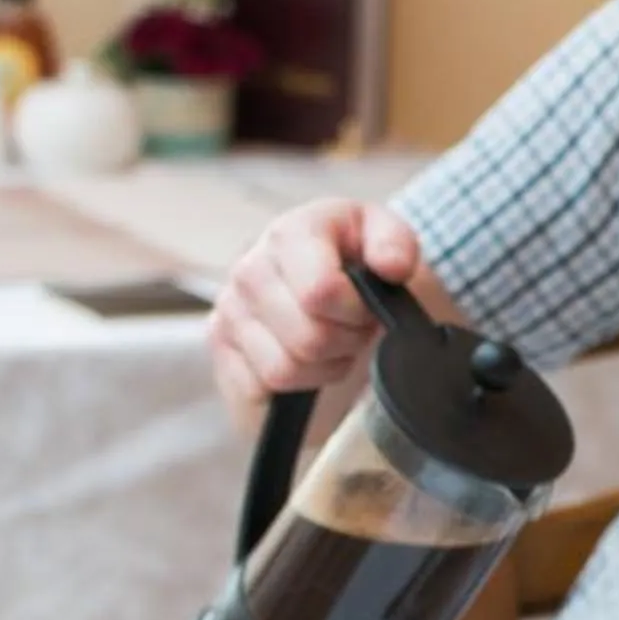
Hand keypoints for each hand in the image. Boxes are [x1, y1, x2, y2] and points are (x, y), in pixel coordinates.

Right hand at [208, 200, 422, 410]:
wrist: (335, 292)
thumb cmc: (360, 269)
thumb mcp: (389, 245)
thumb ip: (397, 244)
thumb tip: (391, 265)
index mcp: (291, 233)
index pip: (320, 292)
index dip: (356, 313)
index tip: (368, 308)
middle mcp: (250, 267)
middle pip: (307, 338)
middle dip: (346, 342)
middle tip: (355, 328)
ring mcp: (230, 308)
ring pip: (285, 368)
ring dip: (324, 366)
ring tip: (335, 341)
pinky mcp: (221, 345)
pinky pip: (263, 386)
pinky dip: (297, 383)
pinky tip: (309, 359)